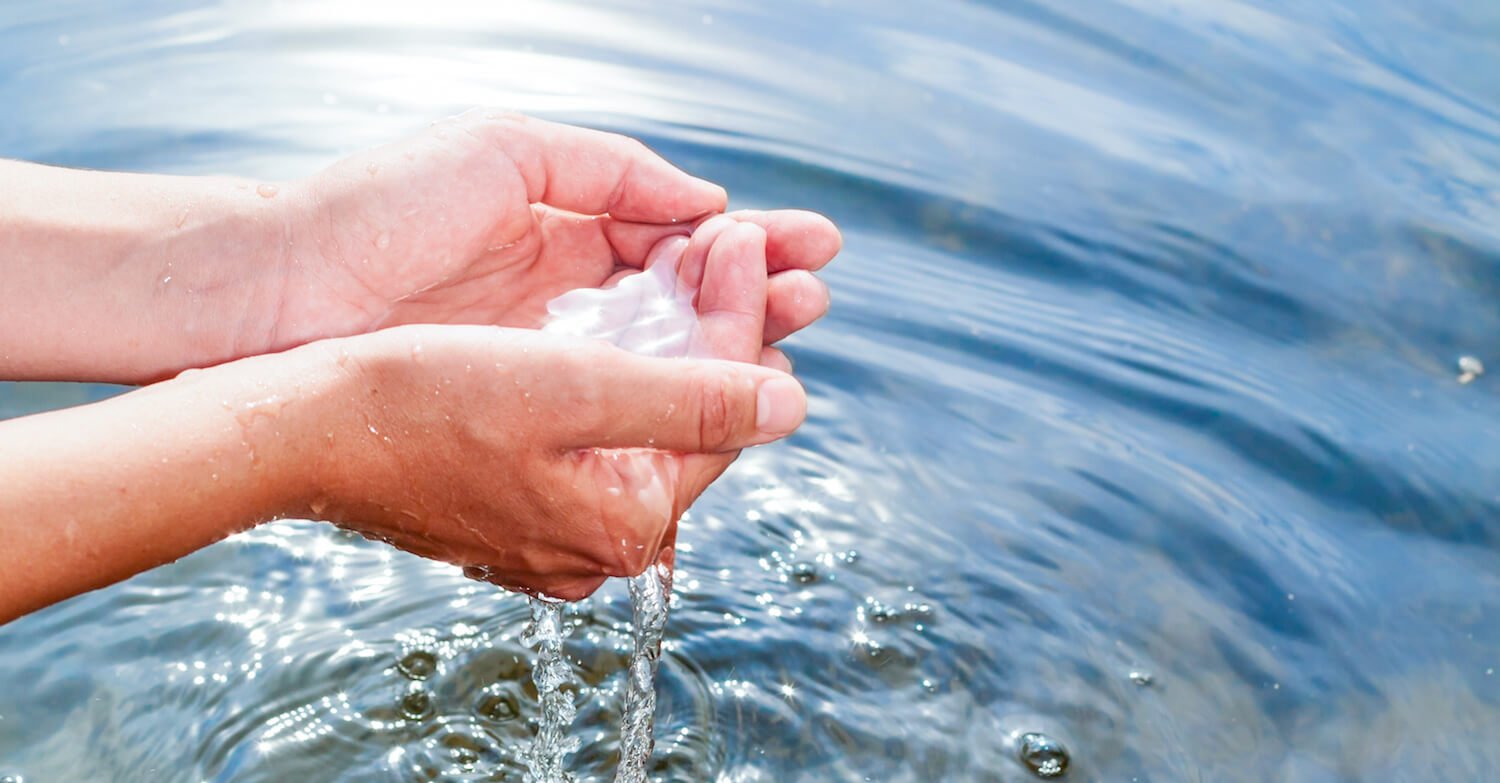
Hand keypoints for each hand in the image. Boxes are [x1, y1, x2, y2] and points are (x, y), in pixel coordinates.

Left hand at [273, 110, 838, 352]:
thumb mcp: (505, 151)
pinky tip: (722, 394)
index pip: (677, 238)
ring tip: (792, 334)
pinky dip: (670, 399)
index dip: (747, 244)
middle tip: (815, 298)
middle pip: (684, 301)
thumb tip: (705, 204)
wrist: (277, 295)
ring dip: (731, 348)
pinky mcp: (522, 413)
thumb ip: (612, 171)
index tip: (812, 247)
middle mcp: (563, 296)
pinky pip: (614, 407)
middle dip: (755, 297)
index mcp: (561, 226)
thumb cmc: (378, 207)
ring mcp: (545, 357)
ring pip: (661, 357)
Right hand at [308, 220, 780, 598]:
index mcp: (627, 525)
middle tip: (724, 244)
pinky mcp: (513, 511)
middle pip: (688, 425)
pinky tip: (613, 325)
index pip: (723, 412)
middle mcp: (598, 547)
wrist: (296, 430)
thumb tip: (793, 405)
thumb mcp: (575, 389)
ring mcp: (552, 536)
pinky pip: (592, 441)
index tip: (743, 236)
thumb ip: (693, 400)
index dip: (743, 316)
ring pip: (641, 429)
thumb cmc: (422, 400)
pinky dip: (613, 380)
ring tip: (678, 268)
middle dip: (713, 330)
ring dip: (667, 347)